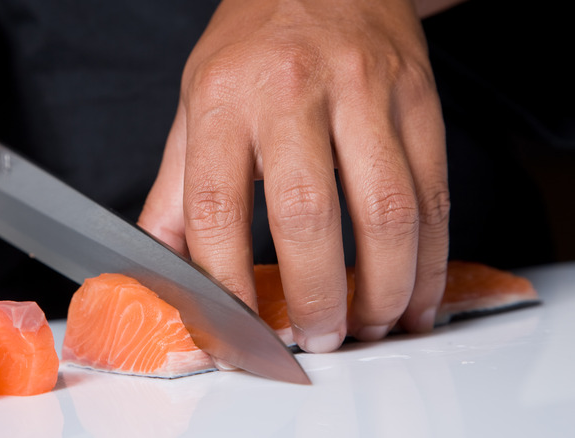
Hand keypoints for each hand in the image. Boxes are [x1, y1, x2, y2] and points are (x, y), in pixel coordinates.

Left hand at [139, 0, 449, 351]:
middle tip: (318, 339)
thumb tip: (158, 265)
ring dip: (384, 290)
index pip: (215, 208)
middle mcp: (293, 91)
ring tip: (370, 327)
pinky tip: (416, 295)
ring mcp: (365, 92)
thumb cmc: (253, 46)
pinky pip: (435, 193)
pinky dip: (432, 259)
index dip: (225, 284)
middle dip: (317, 298)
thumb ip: (177, 190)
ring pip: (388, 212)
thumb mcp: (195, 104)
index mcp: (224, 98)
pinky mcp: (419, 100)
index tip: (237, 334)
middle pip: (307, 215)